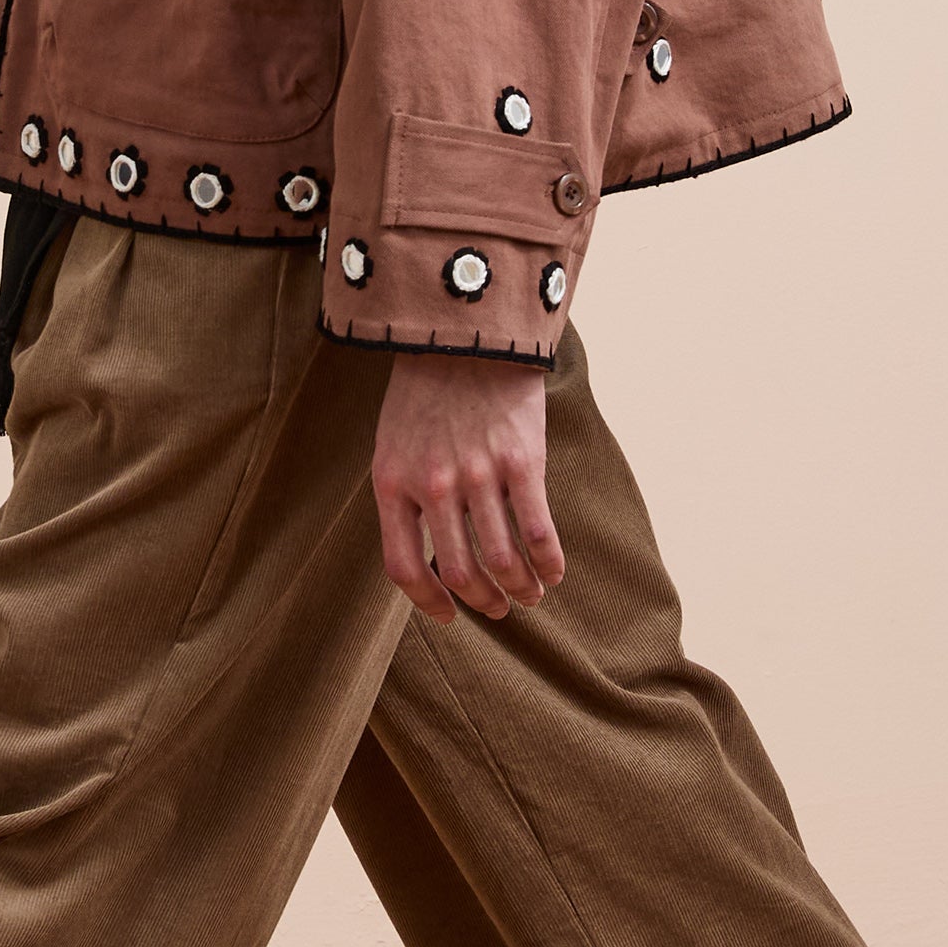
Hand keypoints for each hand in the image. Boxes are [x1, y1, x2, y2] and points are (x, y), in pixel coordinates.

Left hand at [372, 348, 565, 623]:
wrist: (466, 332)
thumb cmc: (426, 391)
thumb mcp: (394, 443)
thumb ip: (405, 494)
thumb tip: (427, 551)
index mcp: (392, 483)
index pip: (404, 567)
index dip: (428, 602)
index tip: (449, 614)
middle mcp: (432, 486)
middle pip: (459, 572)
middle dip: (484, 601)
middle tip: (499, 608)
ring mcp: (478, 475)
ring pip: (501, 560)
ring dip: (520, 588)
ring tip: (531, 595)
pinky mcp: (521, 461)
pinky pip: (537, 531)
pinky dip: (548, 562)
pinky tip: (554, 572)